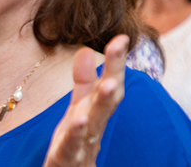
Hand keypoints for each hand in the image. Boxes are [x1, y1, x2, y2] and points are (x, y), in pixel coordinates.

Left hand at [44, 34, 127, 166]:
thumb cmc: (74, 143)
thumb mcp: (76, 109)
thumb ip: (83, 83)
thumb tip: (85, 49)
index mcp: (95, 111)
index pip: (109, 83)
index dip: (116, 60)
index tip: (122, 36)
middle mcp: (94, 126)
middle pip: (107, 100)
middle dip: (115, 73)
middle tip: (119, 47)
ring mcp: (84, 144)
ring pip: (95, 123)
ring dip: (103, 103)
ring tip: (109, 84)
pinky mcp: (67, 159)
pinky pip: (72, 146)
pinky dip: (76, 134)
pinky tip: (78, 120)